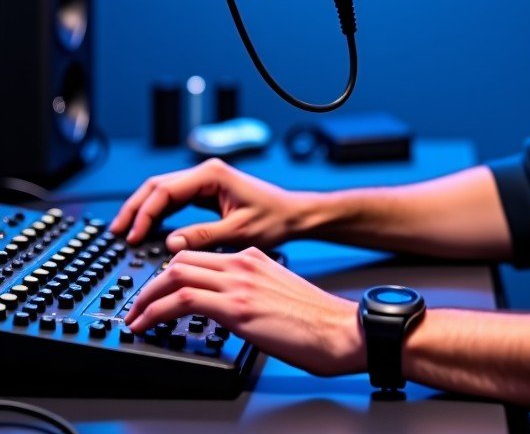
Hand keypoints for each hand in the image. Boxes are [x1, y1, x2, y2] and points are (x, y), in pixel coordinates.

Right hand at [109, 157, 304, 251]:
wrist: (293, 215)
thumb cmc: (274, 220)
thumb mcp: (238, 232)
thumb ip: (203, 236)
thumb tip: (170, 242)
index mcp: (212, 175)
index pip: (164, 190)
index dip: (144, 214)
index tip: (131, 237)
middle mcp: (207, 173)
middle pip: (157, 186)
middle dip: (135, 208)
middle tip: (116, 232)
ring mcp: (206, 182)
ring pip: (163, 192)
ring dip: (143, 210)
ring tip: (124, 232)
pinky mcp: (208, 193)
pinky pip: (175, 200)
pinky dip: (158, 213)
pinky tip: (147, 230)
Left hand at [123, 247, 365, 376]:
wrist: (339, 328)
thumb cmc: (316, 320)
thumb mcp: (278, 294)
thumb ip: (251, 293)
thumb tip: (229, 311)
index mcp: (255, 258)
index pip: (200, 256)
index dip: (171, 273)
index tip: (157, 292)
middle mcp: (244, 263)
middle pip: (181, 259)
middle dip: (150, 283)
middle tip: (136, 305)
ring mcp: (239, 283)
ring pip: (175, 275)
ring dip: (145, 297)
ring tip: (133, 317)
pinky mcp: (236, 307)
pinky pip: (182, 300)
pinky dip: (155, 311)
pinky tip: (145, 325)